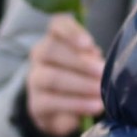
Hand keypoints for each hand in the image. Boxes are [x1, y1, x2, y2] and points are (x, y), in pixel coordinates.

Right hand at [25, 14, 104, 136]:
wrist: (61, 111)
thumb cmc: (80, 78)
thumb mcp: (90, 65)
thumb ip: (92, 59)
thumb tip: (96, 59)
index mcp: (55, 39)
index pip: (57, 25)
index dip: (72, 32)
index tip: (88, 43)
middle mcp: (40, 56)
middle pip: (51, 50)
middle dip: (80, 62)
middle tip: (102, 72)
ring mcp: (34, 80)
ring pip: (51, 77)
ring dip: (80, 85)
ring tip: (100, 93)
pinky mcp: (35, 105)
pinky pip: (51, 103)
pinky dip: (75, 104)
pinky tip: (93, 107)